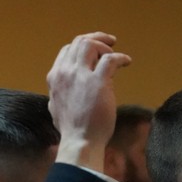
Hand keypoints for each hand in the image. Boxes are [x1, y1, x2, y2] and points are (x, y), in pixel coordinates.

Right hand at [46, 32, 130, 170]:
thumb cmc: (71, 129)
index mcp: (55, 78)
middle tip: (109, 44)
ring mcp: (80, 76)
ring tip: (114, 54)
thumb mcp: (56, 106)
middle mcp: (65, 73)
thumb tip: (67, 87)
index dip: (82, 47)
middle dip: (96, 39)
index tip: (94, 52)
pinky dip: (121, 58)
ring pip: (90, 44)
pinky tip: (127, 62)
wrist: (80, 141)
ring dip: (104, 46)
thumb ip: (61, 92)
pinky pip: (110, 59)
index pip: (66, 51)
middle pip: (79, 42)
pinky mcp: (98, 81)